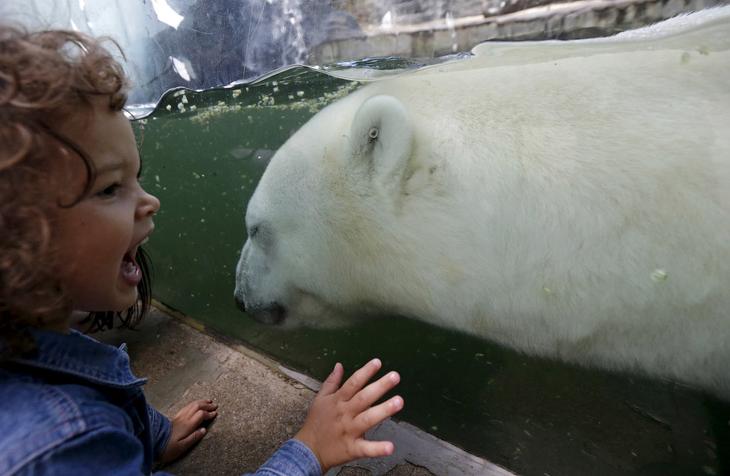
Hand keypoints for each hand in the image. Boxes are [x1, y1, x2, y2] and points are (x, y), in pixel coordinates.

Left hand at [159, 399, 217, 463]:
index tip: (215, 414)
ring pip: (191, 405)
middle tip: (215, 405)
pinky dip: (193, 404)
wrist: (153, 443)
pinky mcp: (175, 418)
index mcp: (187, 425)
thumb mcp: (182, 447)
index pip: (201, 414)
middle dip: (207, 405)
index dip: (209, 413)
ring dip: (201, 402)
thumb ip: (194, 437)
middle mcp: (184, 418)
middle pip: (197, 406)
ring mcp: (179, 417)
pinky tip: (195, 405)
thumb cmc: (168, 448)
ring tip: (208, 401)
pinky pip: (186, 407)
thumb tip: (204, 430)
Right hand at [294, 358, 402, 472]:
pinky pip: (366, 449)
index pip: (353, 383)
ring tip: (399, 402)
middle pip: (363, 398)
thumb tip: (339, 365)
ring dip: (383, 411)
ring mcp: (349, 431)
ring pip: (367, 419)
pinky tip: (390, 446)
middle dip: (380, 387)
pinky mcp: (352, 448)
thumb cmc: (316, 423)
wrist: (308, 450)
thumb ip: (331, 382)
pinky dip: (377, 448)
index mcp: (338, 401)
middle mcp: (344, 414)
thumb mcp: (320, 399)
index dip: (365, 372)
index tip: (377, 362)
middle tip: (395, 376)